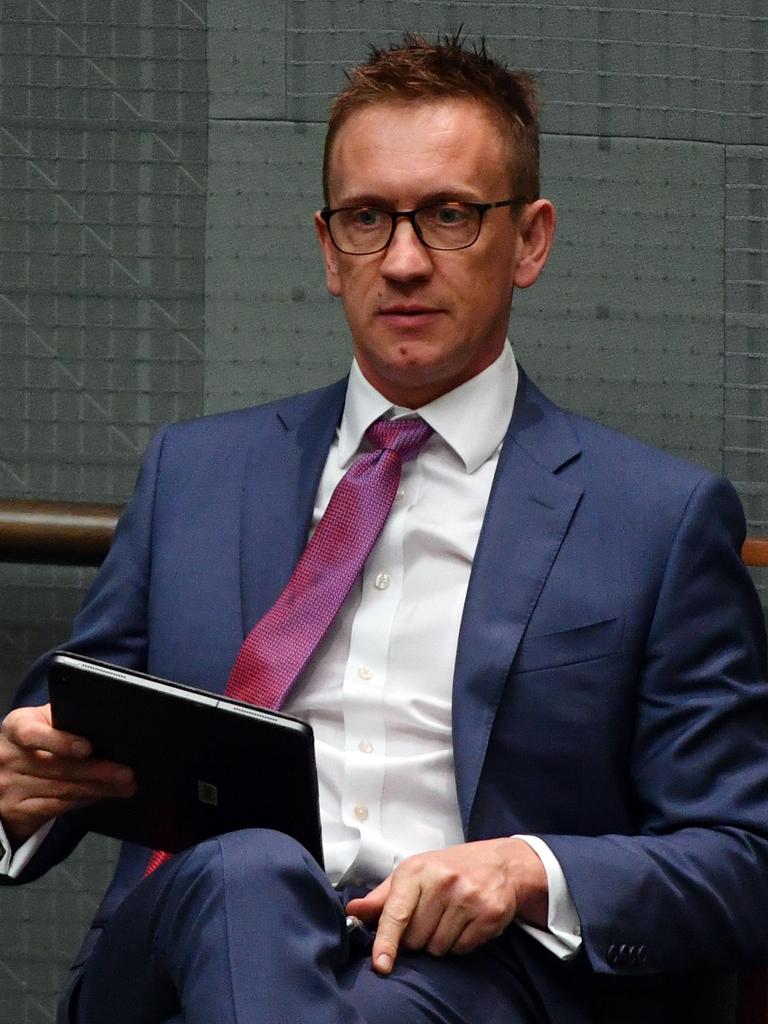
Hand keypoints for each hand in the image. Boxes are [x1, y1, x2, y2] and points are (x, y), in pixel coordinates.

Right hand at [0, 703, 134, 847]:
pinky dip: (84, 800)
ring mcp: (11, 786)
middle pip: (59, 767)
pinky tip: (101, 795)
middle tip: (127, 773)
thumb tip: (105, 721)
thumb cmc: (30, 742)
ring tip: (124, 786)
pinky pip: (57, 806)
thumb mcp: (38, 723)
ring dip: (98, 788)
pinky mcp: (17, 810)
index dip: (61, 741)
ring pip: (63, 789)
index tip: (88, 748)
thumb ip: (62, 719)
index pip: (33, 734)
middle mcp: (9, 757)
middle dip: (99, 770)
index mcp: (15, 727)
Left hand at [346, 837, 547, 974]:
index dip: (386, 942)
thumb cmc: (448, 868)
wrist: (500, 863)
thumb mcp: (413, 873)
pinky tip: (465, 923)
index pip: (396, 913)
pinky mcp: (488, 913)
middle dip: (417, 938)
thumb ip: (382, 897)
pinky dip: (459, 943)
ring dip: (438, 942)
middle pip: (416, 939)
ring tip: (448, 918)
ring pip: (438, 948)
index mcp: (416, 870)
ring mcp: (467, 897)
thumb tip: (352, 912)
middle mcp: (442, 881)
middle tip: (429, 918)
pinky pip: (461, 949)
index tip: (381, 964)